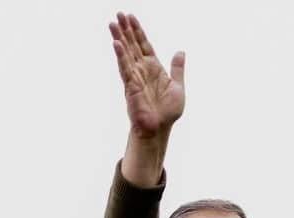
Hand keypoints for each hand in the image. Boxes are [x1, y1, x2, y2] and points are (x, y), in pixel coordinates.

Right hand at [109, 13, 184, 138]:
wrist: (160, 128)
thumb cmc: (167, 112)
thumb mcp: (178, 87)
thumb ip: (177, 69)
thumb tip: (180, 52)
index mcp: (153, 68)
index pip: (143, 45)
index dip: (138, 31)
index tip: (131, 17)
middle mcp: (142, 70)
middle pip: (132, 45)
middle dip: (126, 29)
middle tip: (118, 13)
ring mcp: (135, 77)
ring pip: (126, 53)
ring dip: (119, 37)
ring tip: (112, 23)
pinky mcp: (131, 85)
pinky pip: (125, 68)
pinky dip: (121, 56)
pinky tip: (116, 43)